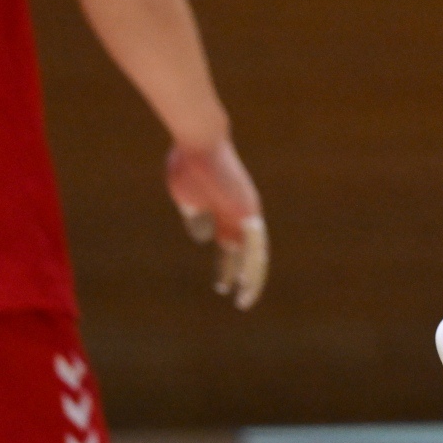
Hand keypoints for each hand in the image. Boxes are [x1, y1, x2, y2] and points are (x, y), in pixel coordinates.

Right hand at [167, 138, 267, 309]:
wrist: (200, 143)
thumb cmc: (191, 164)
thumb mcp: (187, 196)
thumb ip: (195, 215)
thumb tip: (203, 238)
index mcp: (225, 210)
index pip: (231, 245)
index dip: (228, 265)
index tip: (222, 285)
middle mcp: (241, 213)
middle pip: (247, 252)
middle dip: (242, 275)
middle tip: (240, 298)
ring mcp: (247, 212)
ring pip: (254, 252)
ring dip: (251, 277)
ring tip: (244, 300)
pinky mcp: (247, 211)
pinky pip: (253, 244)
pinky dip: (252, 265)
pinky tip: (247, 282)